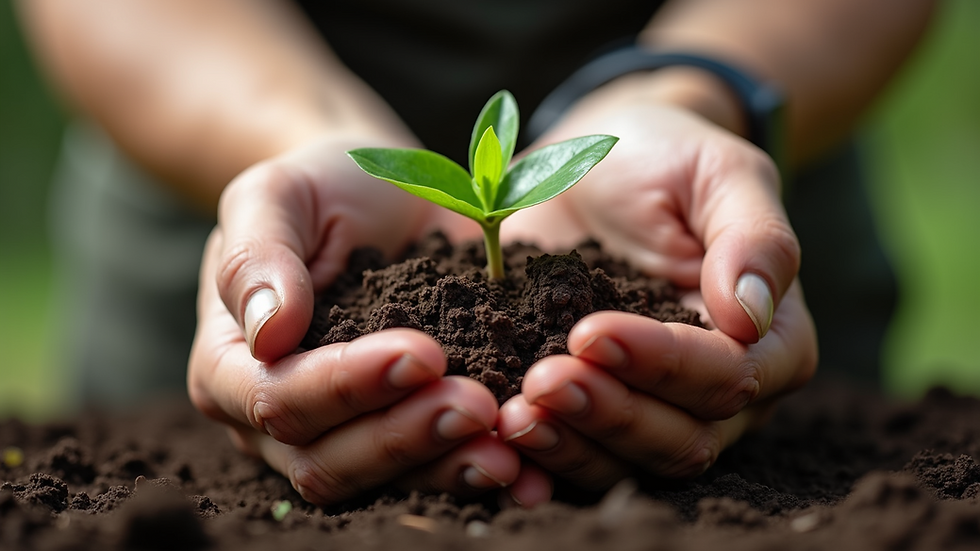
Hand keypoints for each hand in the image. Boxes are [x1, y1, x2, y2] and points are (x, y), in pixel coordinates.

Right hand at [187, 133, 536, 504]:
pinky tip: (527, 470)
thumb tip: (267, 333)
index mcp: (231, 363)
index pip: (277, 397)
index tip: (421, 353)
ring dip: (444, 468)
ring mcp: (339, 433)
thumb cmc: (321, 189)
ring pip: (381, 481)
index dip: (347, 385)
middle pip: (327, 459)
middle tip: (476, 406)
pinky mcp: (399, 433)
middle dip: (404, 436)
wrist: (382, 193)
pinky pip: (430, 469)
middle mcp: (276, 416)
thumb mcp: (277, 195)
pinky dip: (474, 470)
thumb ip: (256, 257)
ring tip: (506, 449)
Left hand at [496, 86, 817, 489]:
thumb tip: (752, 314)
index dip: (662, 364)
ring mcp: (654, 409)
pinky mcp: (594, 410)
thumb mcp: (719, 173)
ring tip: (512, 416)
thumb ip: (753, 239)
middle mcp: (718, 391)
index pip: (728, 377)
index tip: (591, 332)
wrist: (595, 166)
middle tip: (540, 383)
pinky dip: (540, 460)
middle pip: (680, 438)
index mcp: (769, 339)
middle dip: (608, 415)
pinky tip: (497, 443)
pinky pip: (575, 456)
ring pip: (626, 461)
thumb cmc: (668, 158)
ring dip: (569, 446)